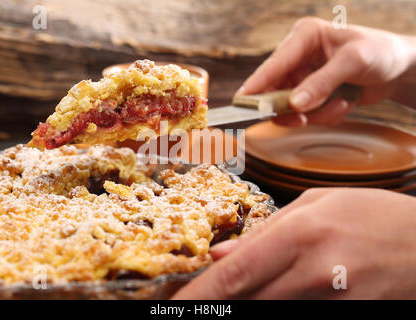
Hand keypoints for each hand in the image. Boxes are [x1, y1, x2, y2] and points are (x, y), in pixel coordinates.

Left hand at [173, 188, 415, 298]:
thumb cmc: (371, 214)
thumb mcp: (317, 204)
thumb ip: (266, 231)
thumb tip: (220, 255)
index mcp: (300, 233)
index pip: (236, 272)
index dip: (199, 294)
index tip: (176, 304)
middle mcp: (314, 272)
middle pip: (247, 300)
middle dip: (217, 305)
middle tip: (192, 301)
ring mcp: (333, 301)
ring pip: (270, 310)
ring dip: (249, 303)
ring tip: (245, 289)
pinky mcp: (347, 315)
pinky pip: (300, 314)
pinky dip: (278, 304)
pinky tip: (279, 291)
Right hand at [237, 17, 415, 126]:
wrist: (398, 69)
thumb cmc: (380, 52)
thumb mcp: (353, 62)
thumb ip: (322, 83)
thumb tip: (295, 104)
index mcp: (304, 36)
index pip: (275, 62)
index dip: (258, 83)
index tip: (243, 101)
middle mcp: (298, 57)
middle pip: (276, 89)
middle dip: (291, 107)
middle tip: (301, 119)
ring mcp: (303, 78)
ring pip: (291, 107)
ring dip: (316, 113)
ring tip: (340, 104)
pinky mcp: (311, 95)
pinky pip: (307, 115)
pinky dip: (325, 115)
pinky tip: (343, 104)